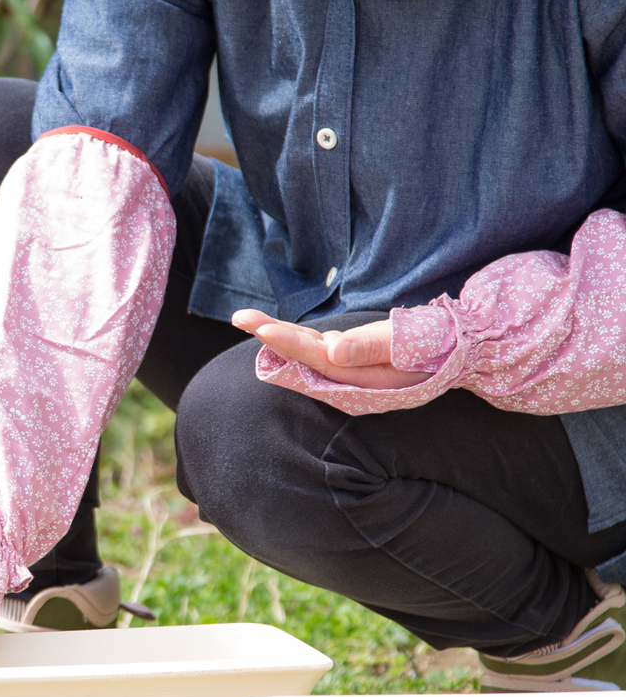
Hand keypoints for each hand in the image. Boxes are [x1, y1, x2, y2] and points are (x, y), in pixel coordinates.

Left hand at [231, 309, 429, 389]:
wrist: (457, 351)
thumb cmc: (434, 343)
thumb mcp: (407, 343)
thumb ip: (369, 348)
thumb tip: (332, 352)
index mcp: (362, 380)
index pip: (316, 360)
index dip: (287, 344)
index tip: (262, 328)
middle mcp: (349, 381)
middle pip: (302, 357)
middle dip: (270, 336)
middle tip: (239, 316)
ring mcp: (348, 371)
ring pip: (305, 353)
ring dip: (276, 336)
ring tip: (246, 319)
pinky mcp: (350, 360)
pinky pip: (315, 351)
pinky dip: (293, 340)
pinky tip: (272, 331)